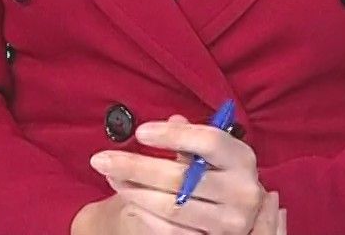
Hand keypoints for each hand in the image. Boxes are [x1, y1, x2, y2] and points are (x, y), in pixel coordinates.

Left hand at [83, 113, 281, 233]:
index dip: (172, 135)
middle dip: (135, 167)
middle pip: (181, 177)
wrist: (235, 216)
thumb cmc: (219, 175)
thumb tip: (172, 121)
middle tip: (102, 159)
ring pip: (171, 206)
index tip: (139, 132)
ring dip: (133, 192)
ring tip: (112, 178)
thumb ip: (193, 140)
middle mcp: (242, 192)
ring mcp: (229, 222)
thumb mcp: (214, 155)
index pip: (208, 142)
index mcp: (243, 159)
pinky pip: (170, 229)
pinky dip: (145, 214)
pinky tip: (129, 199)